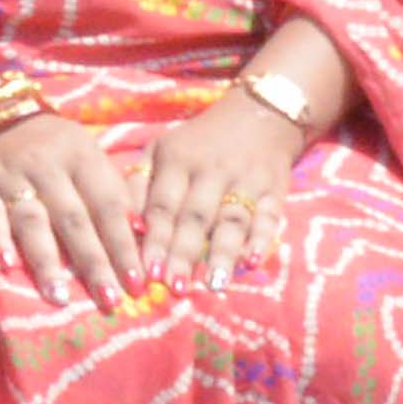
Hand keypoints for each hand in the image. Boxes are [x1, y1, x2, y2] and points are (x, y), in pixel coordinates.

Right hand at [0, 105, 148, 309]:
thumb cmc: (53, 143)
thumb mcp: (88, 153)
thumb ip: (112, 190)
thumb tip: (143, 235)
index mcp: (81, 157)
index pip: (107, 206)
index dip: (123, 246)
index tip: (138, 284)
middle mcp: (47, 167)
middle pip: (73, 220)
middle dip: (93, 263)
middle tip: (109, 301)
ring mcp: (10, 176)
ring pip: (32, 221)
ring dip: (46, 260)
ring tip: (59, 297)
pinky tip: (6, 264)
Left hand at [124, 92, 303, 282]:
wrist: (257, 116)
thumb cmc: (196, 144)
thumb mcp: (160, 151)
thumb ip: (138, 187)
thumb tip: (128, 230)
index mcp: (176, 160)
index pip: (162, 206)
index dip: (155, 240)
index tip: (147, 274)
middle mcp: (210, 170)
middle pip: (195, 217)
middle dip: (184, 253)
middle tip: (175, 288)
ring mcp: (245, 180)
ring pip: (232, 220)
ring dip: (222, 253)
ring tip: (214, 285)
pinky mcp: (275, 191)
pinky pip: (269, 218)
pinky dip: (262, 241)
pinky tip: (252, 263)